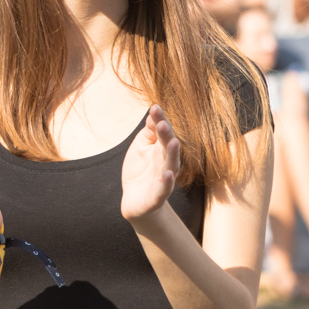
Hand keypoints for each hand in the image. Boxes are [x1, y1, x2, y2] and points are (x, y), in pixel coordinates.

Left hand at [122, 105, 178, 223]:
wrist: (136, 200)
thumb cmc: (140, 170)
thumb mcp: (141, 147)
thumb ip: (149, 131)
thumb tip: (154, 111)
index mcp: (161, 149)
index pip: (163, 133)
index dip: (160, 121)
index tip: (154, 107)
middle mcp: (166, 162)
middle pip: (168, 146)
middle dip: (166, 135)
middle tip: (162, 123)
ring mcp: (164, 179)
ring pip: (171, 165)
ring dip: (172, 154)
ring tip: (172, 142)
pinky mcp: (158, 195)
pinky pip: (165, 188)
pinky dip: (167, 182)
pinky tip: (168, 174)